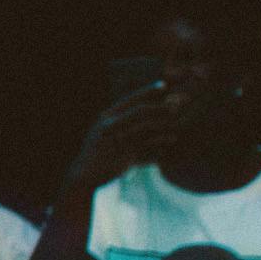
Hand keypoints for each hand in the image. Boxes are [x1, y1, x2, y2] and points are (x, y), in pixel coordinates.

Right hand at [65, 85, 182, 193]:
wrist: (84, 174)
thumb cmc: (98, 152)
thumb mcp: (106, 133)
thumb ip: (121, 123)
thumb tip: (144, 115)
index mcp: (106, 117)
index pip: (130, 100)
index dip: (148, 91)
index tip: (163, 85)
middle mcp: (110, 125)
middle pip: (139, 111)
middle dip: (160, 107)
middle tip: (176, 105)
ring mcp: (117, 140)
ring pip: (145, 128)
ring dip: (162, 126)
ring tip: (175, 128)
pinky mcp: (123, 155)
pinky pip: (146, 147)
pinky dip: (158, 144)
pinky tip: (170, 142)